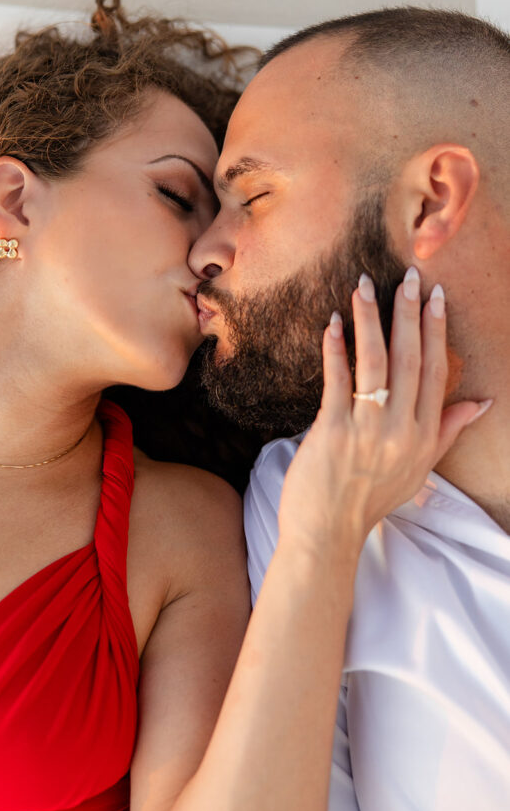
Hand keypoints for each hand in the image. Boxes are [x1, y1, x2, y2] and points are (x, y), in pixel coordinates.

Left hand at [277, 268, 487, 563]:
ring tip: (365, 285)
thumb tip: (482, 401)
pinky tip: (334, 323)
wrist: (328, 533)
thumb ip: (447, 430)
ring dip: (371, 320)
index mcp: (424, 435)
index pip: (436, 373)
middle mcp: (402, 430)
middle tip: (409, 276)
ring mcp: (368, 430)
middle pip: (411, 360)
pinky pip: (338, 381)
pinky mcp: (333, 432)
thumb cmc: (370, 499)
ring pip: (375, 363)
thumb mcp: (419, 468)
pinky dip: (336, 349)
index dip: (436, 332)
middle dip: (410, 314)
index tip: (435, 297)